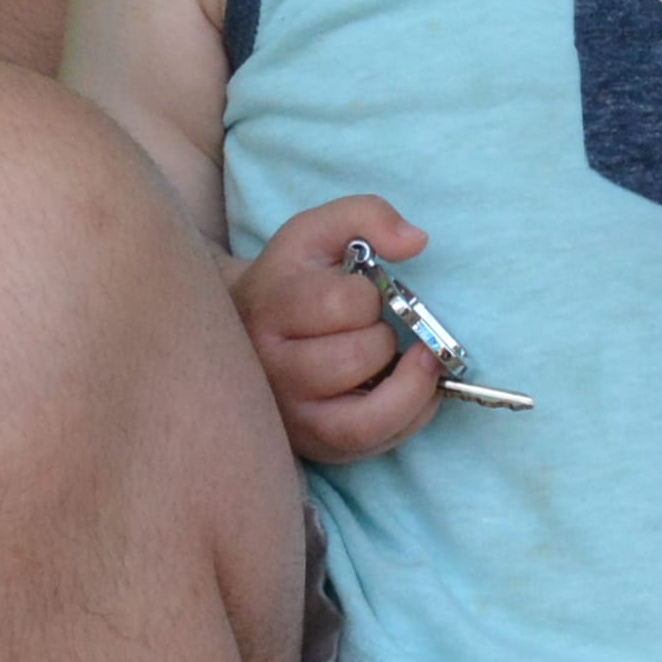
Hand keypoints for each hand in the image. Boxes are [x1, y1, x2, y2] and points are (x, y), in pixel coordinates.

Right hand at [235, 195, 444, 464]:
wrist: (245, 331)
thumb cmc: (291, 279)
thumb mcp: (319, 231)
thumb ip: (367, 215)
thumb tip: (416, 241)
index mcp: (269, 306)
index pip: (338, 303)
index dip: (368, 295)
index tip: (362, 292)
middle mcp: (272, 369)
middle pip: (354, 359)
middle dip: (383, 337)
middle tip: (375, 327)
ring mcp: (292, 415)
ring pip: (366, 416)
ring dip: (405, 384)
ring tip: (410, 361)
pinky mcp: (315, 446)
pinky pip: (372, 443)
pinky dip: (409, 415)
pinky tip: (408, 388)